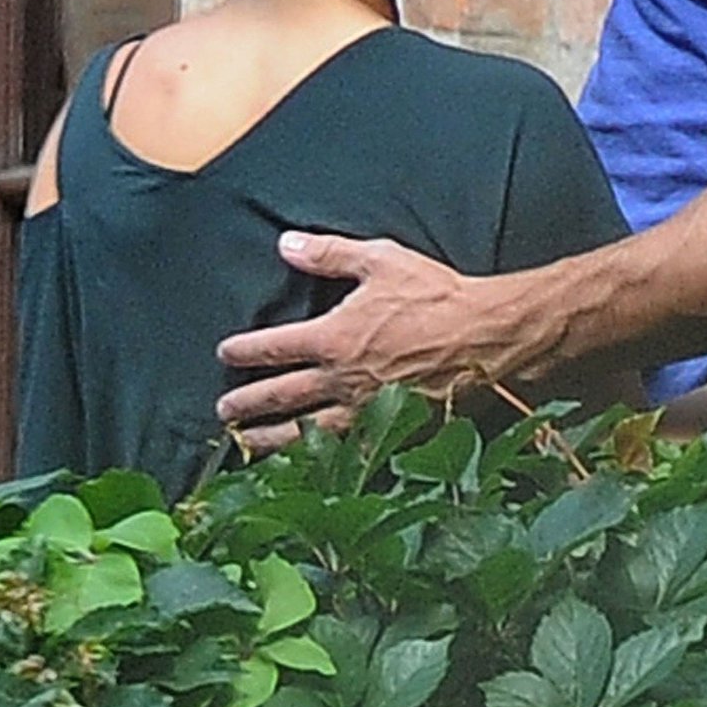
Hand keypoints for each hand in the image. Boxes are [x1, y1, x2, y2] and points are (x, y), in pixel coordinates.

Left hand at [215, 232, 529, 451]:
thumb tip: (285, 244)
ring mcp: (364, 408)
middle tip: (222, 412)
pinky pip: (343, 448)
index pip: (274, 347)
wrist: (483, 335)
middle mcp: (341, 379)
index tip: (225, 353)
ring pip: (305, 431)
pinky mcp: (389, 426)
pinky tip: (308, 462)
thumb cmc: (435, 295)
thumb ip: (329, 254)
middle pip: (281, 396)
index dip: (245, 350)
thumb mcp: (380, 260)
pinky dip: (317, 457)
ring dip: (271, 438)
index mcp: (334, 338)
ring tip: (248, 444)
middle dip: (247, 404)